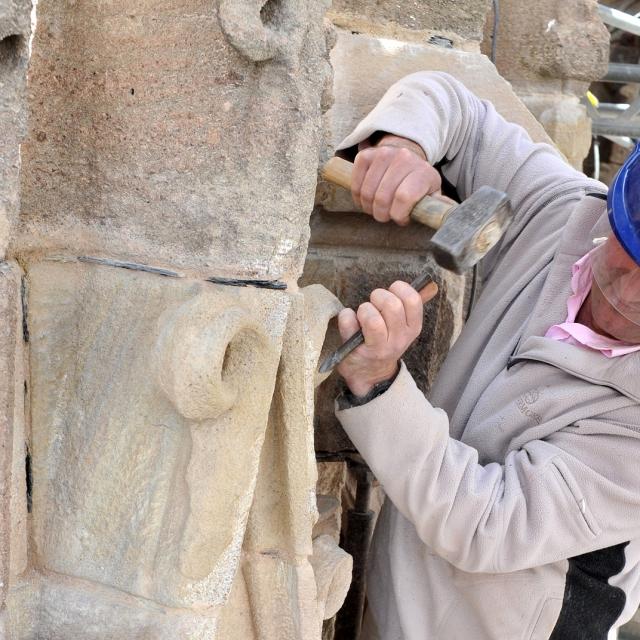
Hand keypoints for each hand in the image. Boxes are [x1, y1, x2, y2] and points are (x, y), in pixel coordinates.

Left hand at [336, 280, 438, 396]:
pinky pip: (349, 322)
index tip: (392, 292)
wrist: (370, 374)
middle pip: (391, 305)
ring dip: (364, 308)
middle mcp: (399, 339)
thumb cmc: (386, 342)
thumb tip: (431, 286)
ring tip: (363, 314)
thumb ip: (413, 306)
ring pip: (372, 318)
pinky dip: (346, 316)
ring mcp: (379, 347)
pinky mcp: (358, 351)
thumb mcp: (404, 327)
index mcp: (413, 328)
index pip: (413, 300)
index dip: (399, 288)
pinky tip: (351, 321)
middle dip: (378, 296)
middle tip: (374, 302)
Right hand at [351, 135, 448, 225]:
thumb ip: (437, 205)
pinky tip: (366, 200)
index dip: (398, 215)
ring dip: (368, 208)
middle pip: (382, 198)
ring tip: (375, 209)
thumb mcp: (431, 192)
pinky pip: (356, 184)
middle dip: (381, 215)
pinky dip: (358, 197)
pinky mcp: (366, 155)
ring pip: (367, 193)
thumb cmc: (418, 181)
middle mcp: (403, 158)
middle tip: (384, 216)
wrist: (405, 154)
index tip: (400, 219)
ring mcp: (383, 155)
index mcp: (422, 171)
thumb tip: (450, 216)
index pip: (404, 198)